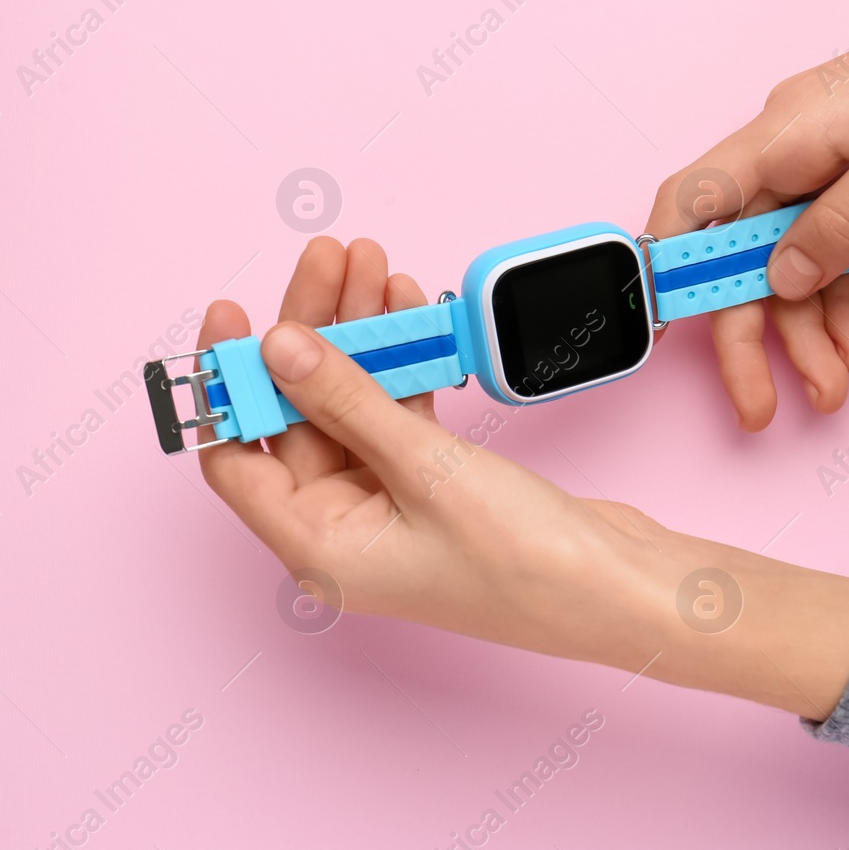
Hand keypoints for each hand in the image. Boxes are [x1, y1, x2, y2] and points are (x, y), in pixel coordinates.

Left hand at [195, 238, 848, 715]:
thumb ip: (347, 400)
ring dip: (360, 336)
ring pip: (350, 405)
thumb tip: (277, 345)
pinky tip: (407, 309)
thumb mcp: (426, 469)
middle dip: (311, 334)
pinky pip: (396, 413)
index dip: (229, 383)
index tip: (233, 311)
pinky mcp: (434, 486)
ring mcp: (389, 508)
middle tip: (327, 261)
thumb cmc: (526, 562)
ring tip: (371, 264)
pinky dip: (401, 364)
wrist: (620, 588)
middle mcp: (343, 532)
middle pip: (298, 416)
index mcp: (318, 550)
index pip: (236, 459)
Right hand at [644, 0, 848, 431]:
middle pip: (738, 254)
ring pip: (787, 263)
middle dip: (748, 333)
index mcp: (784, 134)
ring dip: (803, 331)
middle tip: (761, 404)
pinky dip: (838, 300)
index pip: (691, 204)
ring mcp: (824, 165)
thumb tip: (781, 280)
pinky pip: (831, 250)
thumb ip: (841, 223)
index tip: (657, 332)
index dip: (665, 269)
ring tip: (833, 386)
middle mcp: (790, 150)